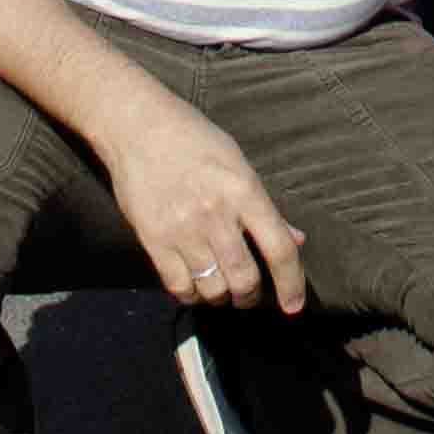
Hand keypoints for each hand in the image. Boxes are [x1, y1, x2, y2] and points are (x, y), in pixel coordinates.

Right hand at [104, 95, 309, 314]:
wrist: (137, 128)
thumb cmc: (194, 140)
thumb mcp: (238, 163)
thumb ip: (264, 206)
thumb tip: (295, 240)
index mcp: (244, 190)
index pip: (279, 249)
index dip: (292, 284)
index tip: (294, 305)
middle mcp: (216, 214)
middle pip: (245, 279)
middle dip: (252, 298)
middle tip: (249, 295)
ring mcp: (183, 229)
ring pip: (213, 289)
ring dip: (222, 298)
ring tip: (223, 290)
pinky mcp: (153, 240)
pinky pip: (179, 287)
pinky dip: (192, 295)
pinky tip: (196, 286)